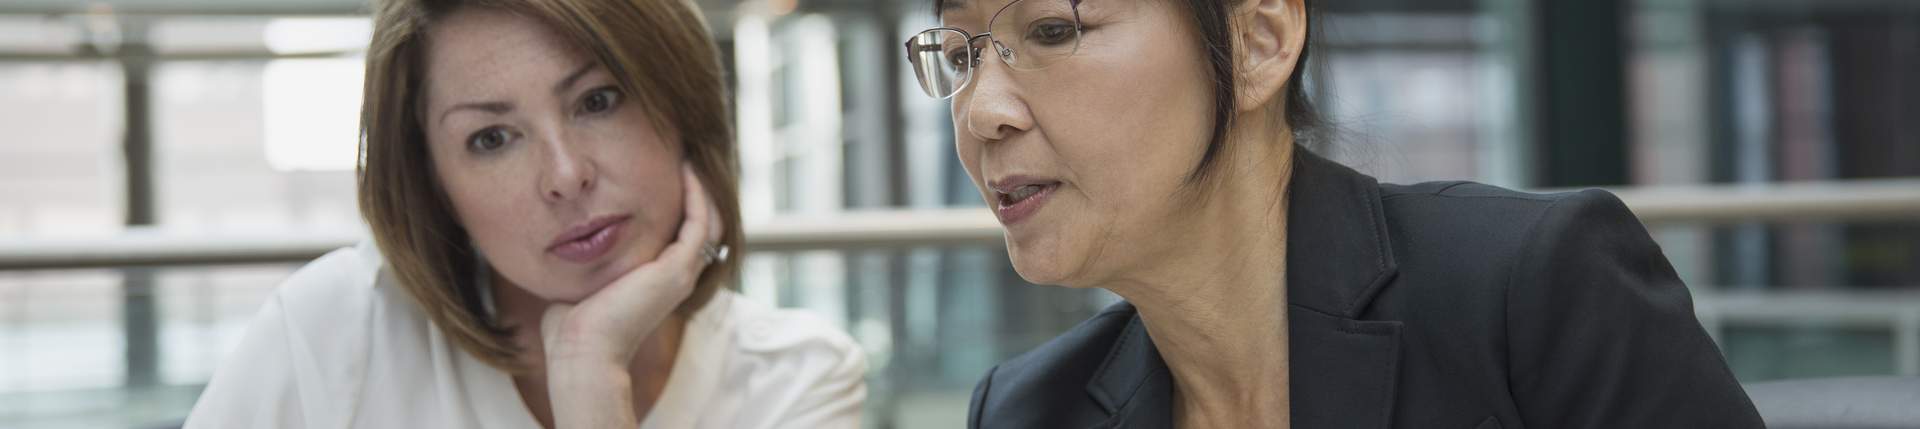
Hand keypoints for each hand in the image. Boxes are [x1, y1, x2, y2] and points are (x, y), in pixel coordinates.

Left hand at [539, 162, 722, 367]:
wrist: (582, 350)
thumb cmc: (573, 326)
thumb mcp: (585, 282)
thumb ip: (588, 262)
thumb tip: (568, 244)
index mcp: (660, 282)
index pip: (683, 236)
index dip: (680, 205)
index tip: (663, 173)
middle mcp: (678, 277)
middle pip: (704, 225)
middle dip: (696, 192)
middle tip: (683, 158)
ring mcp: (683, 274)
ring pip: (709, 220)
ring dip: (700, 187)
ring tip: (687, 157)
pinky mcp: (678, 268)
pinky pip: (699, 220)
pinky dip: (695, 193)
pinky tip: (684, 169)